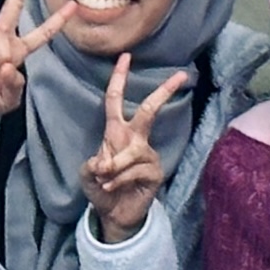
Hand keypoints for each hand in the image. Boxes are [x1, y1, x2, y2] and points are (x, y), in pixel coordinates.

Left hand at [84, 52, 189, 242]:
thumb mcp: (88, 173)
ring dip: (113, 167)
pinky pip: (134, 170)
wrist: (112, 213)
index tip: (125, 56)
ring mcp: (147, 155)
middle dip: (163, 93)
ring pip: (131, 152)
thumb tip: (106, 161)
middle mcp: (135, 139)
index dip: (119, 78)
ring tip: (104, 180)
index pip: (116, 100)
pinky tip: (112, 187)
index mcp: (117, 132)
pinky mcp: (154, 172)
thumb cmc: (101, 187)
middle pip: (148, 111)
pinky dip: (118, 180)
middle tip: (181, 75)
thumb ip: (93, 163)